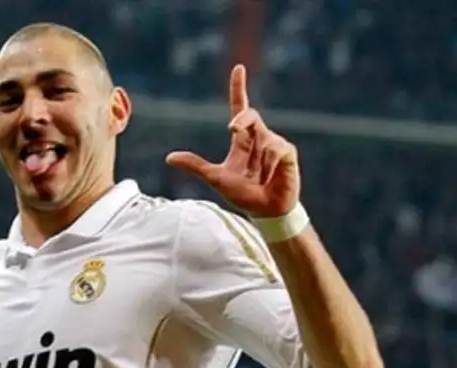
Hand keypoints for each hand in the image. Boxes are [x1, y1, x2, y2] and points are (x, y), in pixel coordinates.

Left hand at [166, 65, 299, 216]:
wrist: (265, 210)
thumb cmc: (243, 194)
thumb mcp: (215, 178)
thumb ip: (194, 166)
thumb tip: (169, 158)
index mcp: (242, 140)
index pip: (240, 108)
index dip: (238, 88)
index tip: (238, 68)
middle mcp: (259, 137)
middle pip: (248, 115)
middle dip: (242, 119)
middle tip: (232, 128)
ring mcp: (274, 143)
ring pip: (262, 140)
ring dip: (257, 163)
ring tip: (259, 178)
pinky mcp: (287, 152)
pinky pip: (275, 150)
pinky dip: (269, 165)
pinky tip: (269, 177)